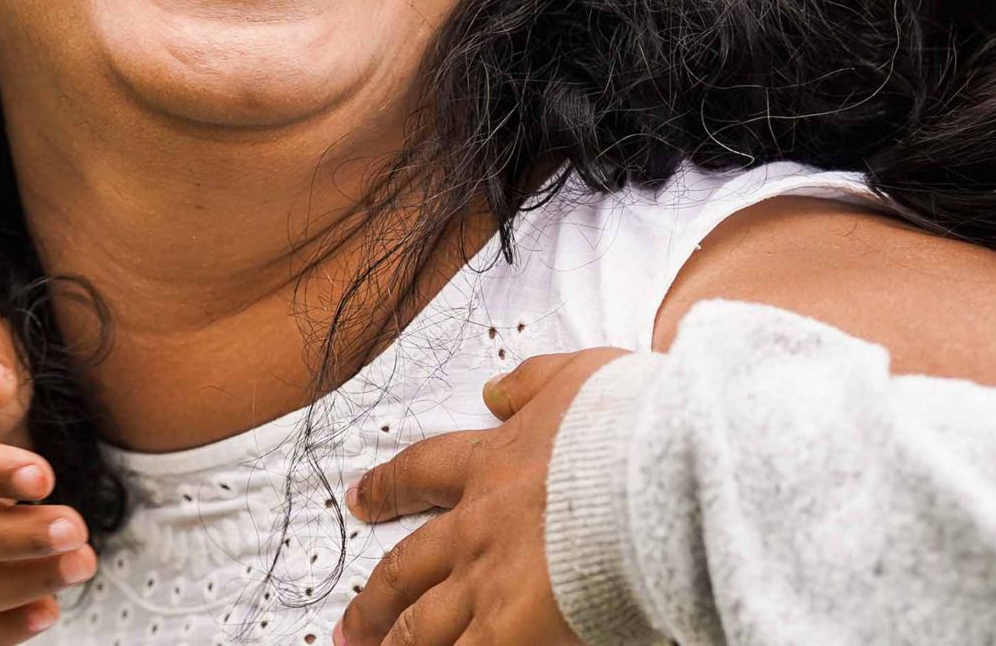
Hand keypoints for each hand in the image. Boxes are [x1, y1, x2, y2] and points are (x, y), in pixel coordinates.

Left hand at [336, 347, 623, 645]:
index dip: (386, 488)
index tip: (359, 500)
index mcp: (490, 463)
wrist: (645, 474)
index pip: (421, 473)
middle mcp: (477, 527)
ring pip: (422, 627)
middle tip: (349, 623)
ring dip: (393, 645)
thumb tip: (495, 389)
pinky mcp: (511, 630)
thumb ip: (529, 382)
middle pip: (408, 567)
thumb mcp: (573, 377)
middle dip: (375, 599)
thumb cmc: (621, 426)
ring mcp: (488, 583)